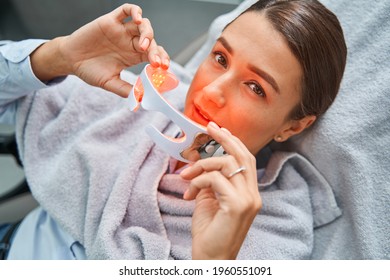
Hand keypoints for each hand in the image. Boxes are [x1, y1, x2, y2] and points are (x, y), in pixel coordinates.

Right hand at [31, 4, 168, 96]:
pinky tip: (138, 19)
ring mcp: (122, 30)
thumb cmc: (90, 71)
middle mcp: (130, 42)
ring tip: (143, 47)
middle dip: (156, 51)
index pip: (155, 54)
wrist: (70, 60)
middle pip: (151, 41)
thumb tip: (140, 98)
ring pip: (142, 25)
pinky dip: (135, 11)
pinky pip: (126, 10)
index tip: (163, 68)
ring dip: (148, 34)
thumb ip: (125, 89)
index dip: (162, 59)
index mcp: (134, 56)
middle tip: (155, 62)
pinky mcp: (111, 21)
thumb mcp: (109, 83)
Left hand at [180, 122, 261, 258]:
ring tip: (185, 177)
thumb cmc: (210, 232)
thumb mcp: (210, 201)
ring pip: (226, 164)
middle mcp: (253, 195)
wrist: (211, 258)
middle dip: (225, 139)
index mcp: (249, 193)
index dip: (233, 142)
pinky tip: (189, 193)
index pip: (246, 160)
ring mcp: (248, 200)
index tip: (218, 130)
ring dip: (201, 165)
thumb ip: (212, 182)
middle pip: (243, 156)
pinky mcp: (237, 205)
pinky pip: (215, 179)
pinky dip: (198, 180)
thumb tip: (202, 164)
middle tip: (210, 128)